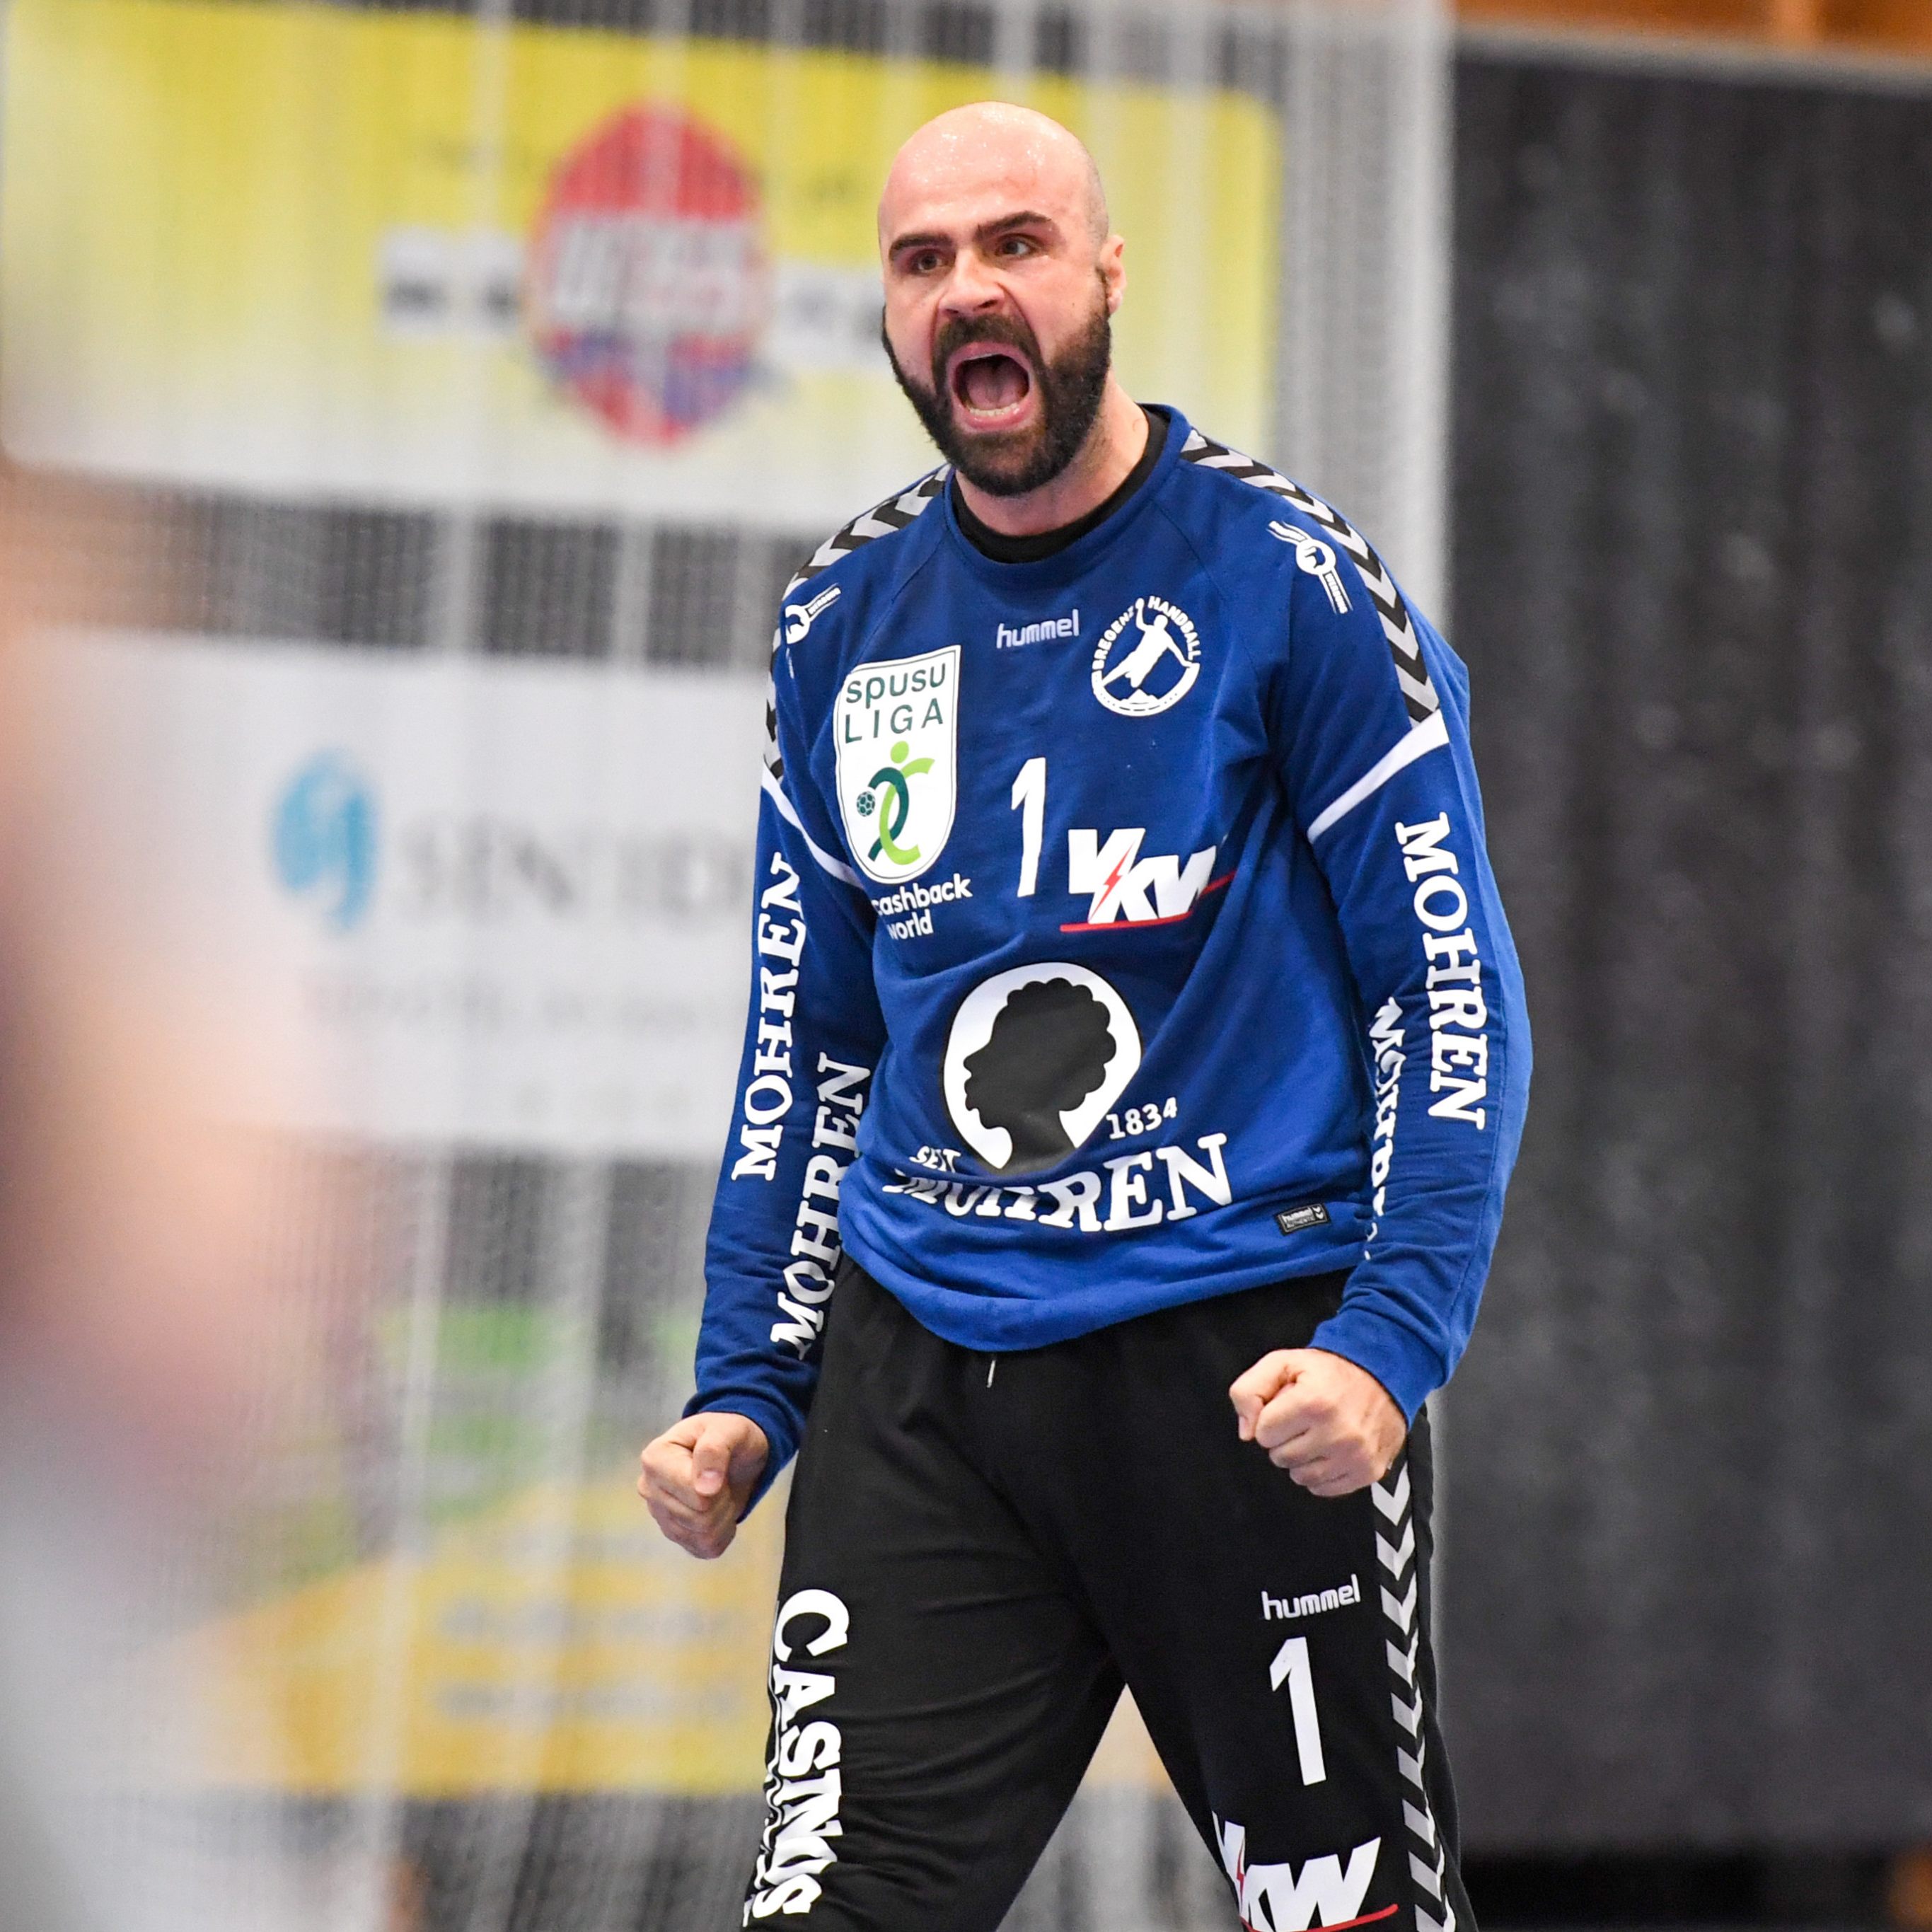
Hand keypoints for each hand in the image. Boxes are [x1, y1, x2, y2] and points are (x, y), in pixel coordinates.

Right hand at [638, 1411, 769, 1558]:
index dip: (719, 1486)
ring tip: (719, 1490)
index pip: (696, 1496)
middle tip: (722, 1478)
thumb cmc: (726, 1433)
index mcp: (654, 1459)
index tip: (719, 1464)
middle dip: (722, 1500)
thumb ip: (714, 1451)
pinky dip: (722, 1532)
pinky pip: (705, 1548)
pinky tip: (718, 1509)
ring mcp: (659, 1515)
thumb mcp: (728, 1430)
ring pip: (703, 1535)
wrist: (733, 1449)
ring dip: (723, 1515)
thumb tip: (705, 1489)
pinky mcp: (675, 1534)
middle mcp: (649, 1489)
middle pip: (699, 1518)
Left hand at [1229, 1348, 1405, 1496]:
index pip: (1263, 1433)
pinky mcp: (1369, 1471)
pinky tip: (1328, 1451)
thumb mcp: (1283, 1363)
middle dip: (1284, 1440)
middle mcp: (1338, 1433)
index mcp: (1314, 1402)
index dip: (1269, 1419)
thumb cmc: (1328, 1372)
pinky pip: (1324, 1488)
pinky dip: (1320, 1474)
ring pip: (1300, 1476)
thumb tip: (1247, 1433)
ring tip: (1315, 1435)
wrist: (1383, 1376)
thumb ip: (1249, 1391)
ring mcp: (1356, 1455)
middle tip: (1301, 1421)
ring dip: (1300, 1459)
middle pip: (1280, 1457)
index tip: (1285, 1408)